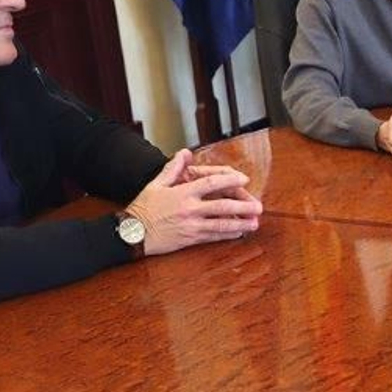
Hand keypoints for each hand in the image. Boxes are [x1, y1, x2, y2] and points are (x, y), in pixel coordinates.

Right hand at [126, 149, 263, 255]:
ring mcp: (191, 225)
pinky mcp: (190, 239)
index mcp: (182, 193)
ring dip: (240, 224)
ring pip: (221, 224)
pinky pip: (212, 237)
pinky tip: (238, 233)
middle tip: (258, 206)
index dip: (230, 180)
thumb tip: (185, 152)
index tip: (244, 179)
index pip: (211, 184)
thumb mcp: (156, 184)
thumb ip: (173, 168)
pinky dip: (227, 235)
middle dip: (243, 206)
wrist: (132, 233)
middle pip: (222, 206)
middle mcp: (189, 209)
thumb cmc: (144, 207)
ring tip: (255, 223)